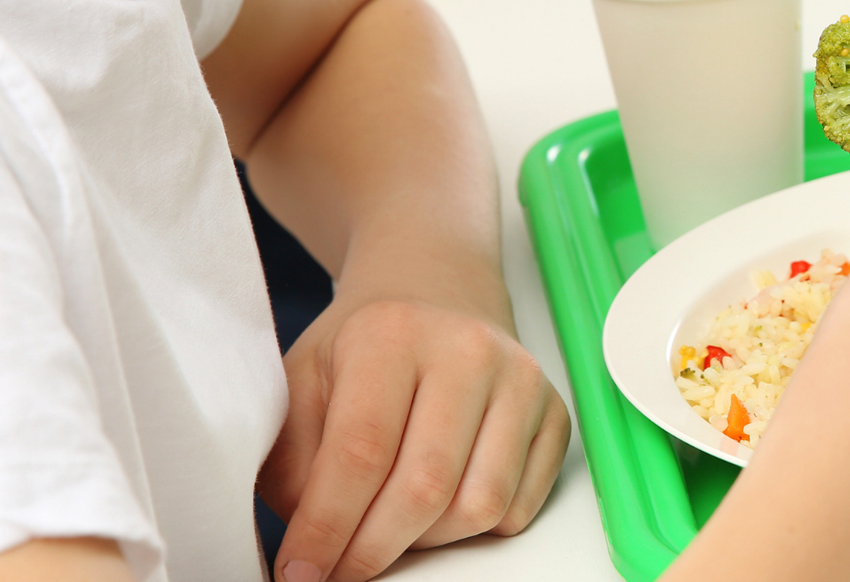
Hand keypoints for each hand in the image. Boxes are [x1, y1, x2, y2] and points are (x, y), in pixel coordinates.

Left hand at [259, 293, 569, 581]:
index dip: (327, 526)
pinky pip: (519, 507)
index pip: (361, 452)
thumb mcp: (302, 380)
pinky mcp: (555, 411)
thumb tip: (308, 548)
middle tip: (340, 572)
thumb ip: (294, 461)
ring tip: (390, 528)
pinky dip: (475, 530)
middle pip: (425, 488)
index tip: (300, 571)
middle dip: (373, 551)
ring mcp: (521, 380)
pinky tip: (440, 506)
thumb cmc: (365, 346)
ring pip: (479, 506)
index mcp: (393, 333)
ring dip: (427, 542)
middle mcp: (469, 350)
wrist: (435, 295)